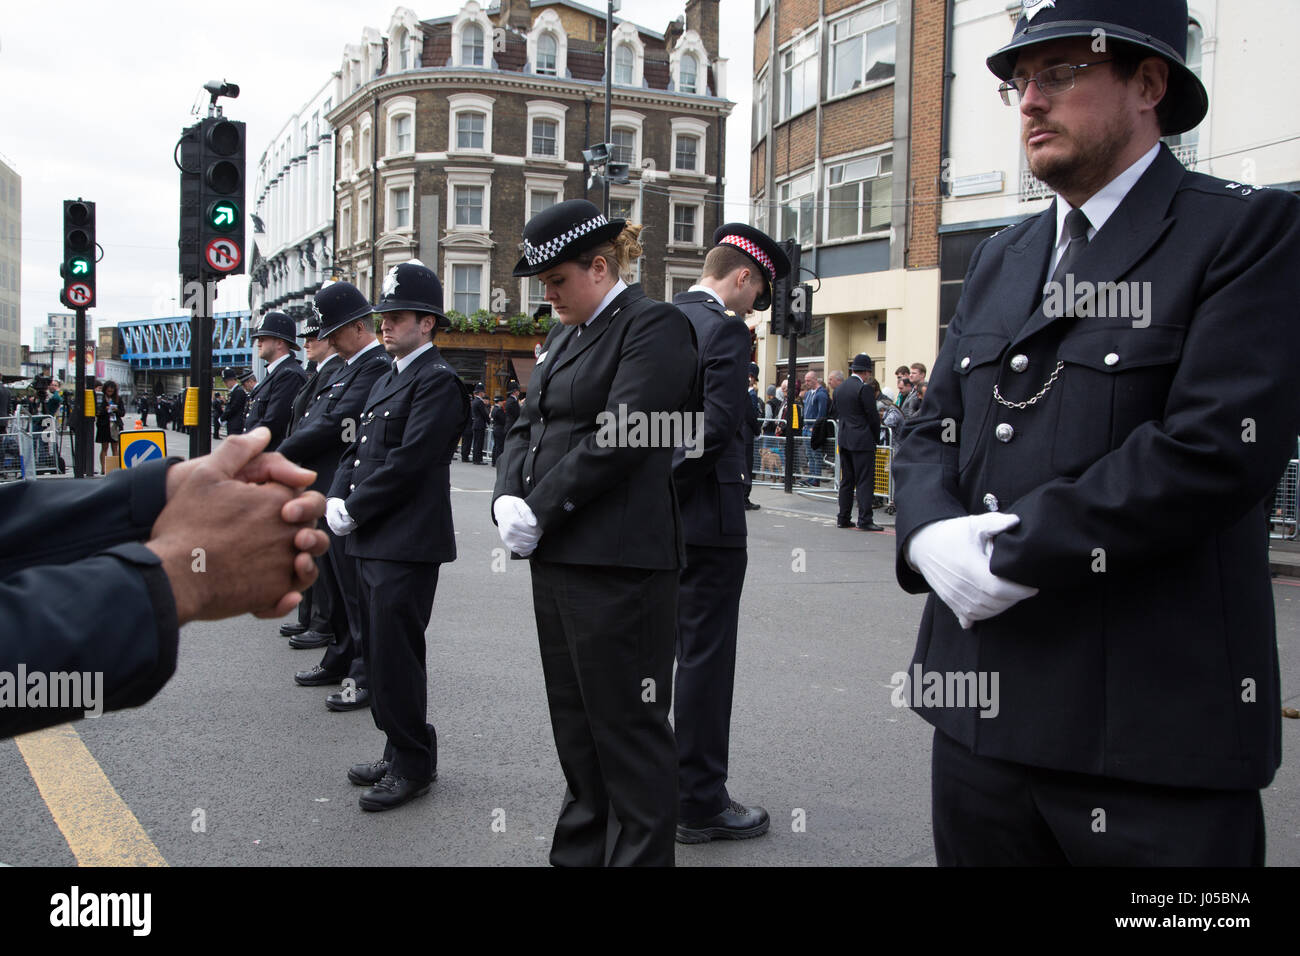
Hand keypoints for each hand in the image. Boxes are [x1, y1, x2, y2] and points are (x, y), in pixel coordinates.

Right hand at [146, 427, 329, 622]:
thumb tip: (261, 433)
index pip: (307, 495)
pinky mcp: (274, 593)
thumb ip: (239, 450)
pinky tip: (277, 587)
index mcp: (278, 501)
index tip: (279, 505)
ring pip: (308, 561)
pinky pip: (294, 591)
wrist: (173, 575)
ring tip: (281, 556)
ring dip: (302, 557)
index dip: (296, 499)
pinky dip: (288, 590)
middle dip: (302, 526)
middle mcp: (288, 533)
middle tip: (278, 531)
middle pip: (312, 528)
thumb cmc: (187, 527)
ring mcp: (284, 565)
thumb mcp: (207, 475)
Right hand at [325, 497, 356, 535]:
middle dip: (349, 528)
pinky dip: (344, 532)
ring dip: (347, 530)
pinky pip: (338, 533)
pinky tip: (349, 530)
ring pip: (339, 532)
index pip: (341, 525)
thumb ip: (344, 509)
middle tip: (356, 524)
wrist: (330, 505)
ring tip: (353, 526)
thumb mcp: (341, 504)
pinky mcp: (332, 527)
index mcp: (333, 516)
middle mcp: (330, 522)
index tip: (355, 522)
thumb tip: (347, 514)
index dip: (349, 525)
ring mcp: (330, 525)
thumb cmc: (337, 504)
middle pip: (341, 529)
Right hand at [494, 495, 540, 556]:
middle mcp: (509, 532)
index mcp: (514, 522)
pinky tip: (530, 545)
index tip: (539, 527)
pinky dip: (526, 550)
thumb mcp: (520, 503)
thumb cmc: (512, 505)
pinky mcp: (507, 542)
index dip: (539, 530)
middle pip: (530, 539)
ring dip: (533, 543)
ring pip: (526, 546)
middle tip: (538, 531)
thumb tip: (533, 523)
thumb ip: (527, 512)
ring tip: (534, 537)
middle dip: (537, 536)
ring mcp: (507, 538)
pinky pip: (519, 550)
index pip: (533, 531)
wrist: (500, 508)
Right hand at [905, 513, 1037, 628]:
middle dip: (1014, 598)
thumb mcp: (974, 524)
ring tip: (1009, 594)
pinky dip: (983, 614)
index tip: (1032, 585)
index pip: (1001, 589)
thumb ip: (996, 522)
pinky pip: (971, 617)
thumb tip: (1017, 521)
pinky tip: (990, 606)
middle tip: (1022, 588)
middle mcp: (962, 587)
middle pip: (996, 603)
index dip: (1020, 590)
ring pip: (986, 612)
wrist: (923, 544)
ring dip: (1001, 606)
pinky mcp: (951, 602)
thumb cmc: (951, 533)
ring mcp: (955, 597)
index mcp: (971, 569)